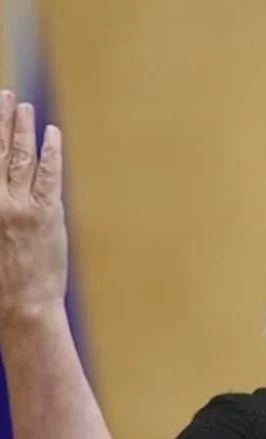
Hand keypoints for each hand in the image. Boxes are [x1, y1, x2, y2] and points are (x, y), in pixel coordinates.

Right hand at [0, 90, 66, 327]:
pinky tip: (52, 134)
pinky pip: (49, 174)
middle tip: (4, 95)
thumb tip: (2, 186)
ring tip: (22, 106)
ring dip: (21, 128)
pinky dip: (51, 151)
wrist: (21, 306)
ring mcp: (20, 205)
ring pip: (20, 156)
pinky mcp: (47, 213)